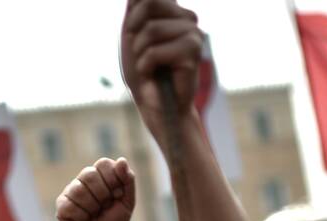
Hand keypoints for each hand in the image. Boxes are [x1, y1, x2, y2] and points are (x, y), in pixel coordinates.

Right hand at [56, 158, 135, 220]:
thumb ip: (128, 180)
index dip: (113, 180)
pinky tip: (83, 220)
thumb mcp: (128, 202)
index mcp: (100, 174)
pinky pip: (70, 206)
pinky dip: (82, 217)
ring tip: (94, 214)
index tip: (117, 195)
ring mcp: (71, 191)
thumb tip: (121, 160)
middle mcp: (84, 179)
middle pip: (90, 174)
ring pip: (79, 191)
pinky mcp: (62, 204)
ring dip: (92, 208)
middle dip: (103, 195)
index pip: (104, 163)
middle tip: (104, 207)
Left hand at [120, 0, 202, 140]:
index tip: (134, 37)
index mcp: (175, 10)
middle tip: (140, 53)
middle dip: (135, 31)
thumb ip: (137, 7)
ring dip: (140, 53)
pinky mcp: (193, 50)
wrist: (156, 104)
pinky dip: (145, 66)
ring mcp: (194, 32)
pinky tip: (153, 75)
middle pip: (149, 4)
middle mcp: (188, 17)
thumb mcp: (133, 32)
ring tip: (148, 66)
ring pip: (151, 29)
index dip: (132, 17)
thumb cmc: (143, 71)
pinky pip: (154, 52)